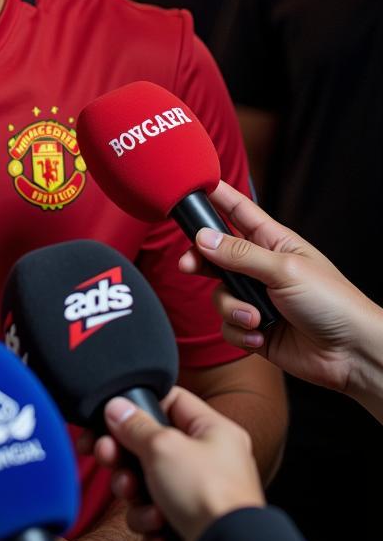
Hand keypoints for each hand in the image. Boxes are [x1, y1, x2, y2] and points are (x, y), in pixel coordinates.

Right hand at [96, 387, 264, 540]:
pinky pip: (156, 517)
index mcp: (213, 431)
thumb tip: (117, 407)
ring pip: (149, 486)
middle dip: (126, 461)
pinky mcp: (191, 525)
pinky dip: (151, 525)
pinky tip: (159, 530)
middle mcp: (209, 461)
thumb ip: (135, 425)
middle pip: (151, 448)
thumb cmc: (208, 496)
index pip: (170, 401)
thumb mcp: (163, 447)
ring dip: (137, 498)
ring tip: (147, 509)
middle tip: (110, 460)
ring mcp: (200, 495)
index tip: (112, 419)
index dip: (140, 407)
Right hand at [179, 180, 382, 399]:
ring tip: (256, 317)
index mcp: (273, 242)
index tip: (191, 186)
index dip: (216, 196)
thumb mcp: (285, 270)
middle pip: (215, 253)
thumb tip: (202, 238)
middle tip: (188, 265)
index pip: (238, 210)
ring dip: (232, 308)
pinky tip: (261, 335)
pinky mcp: (254, 326)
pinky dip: (240, 331)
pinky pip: (227, 324)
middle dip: (199, 260)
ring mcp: (256, 298)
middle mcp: (260, 267)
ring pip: (219, 294)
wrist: (352, 354)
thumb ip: (240, 255)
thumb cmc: (333, 302)